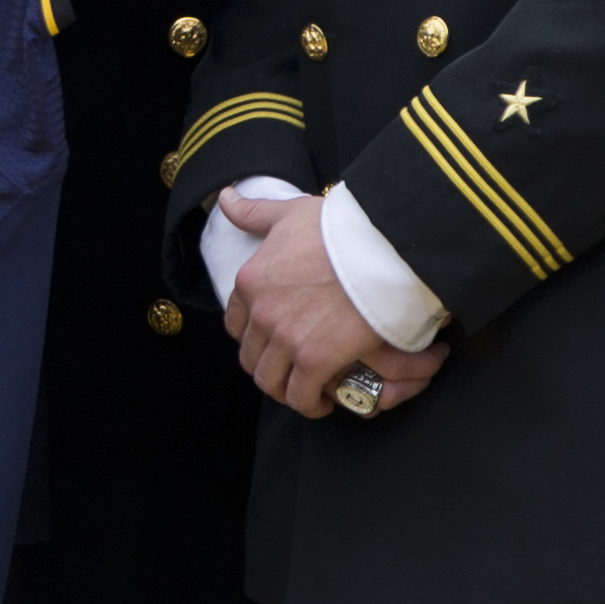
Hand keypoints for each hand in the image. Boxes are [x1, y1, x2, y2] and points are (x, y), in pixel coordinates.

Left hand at [220, 192, 448, 419]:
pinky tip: (323, 402)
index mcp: (251, 280)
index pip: (236, 324)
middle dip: (268, 366)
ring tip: (304, 391)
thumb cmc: (338, 227)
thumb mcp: (288, 213)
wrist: (379, 245)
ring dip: (284, 390)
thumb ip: (253, 212)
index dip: (252, 336)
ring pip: (270, 381)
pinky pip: (300, 396)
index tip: (271, 341)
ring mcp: (286, 338)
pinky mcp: (315, 359)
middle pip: (251, 357)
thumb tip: (225, 198)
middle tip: (290, 369)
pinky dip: (308, 405)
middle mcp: (261, 313)